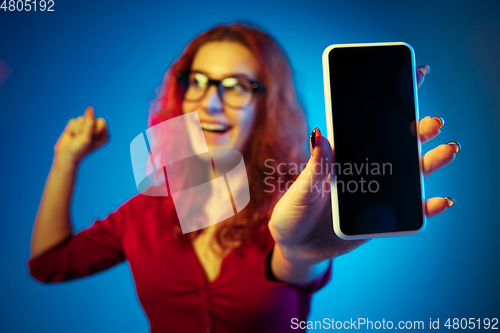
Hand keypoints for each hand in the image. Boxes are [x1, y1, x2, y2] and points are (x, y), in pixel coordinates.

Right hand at [54, 106, 108, 165]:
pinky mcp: (77, 126)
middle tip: (82, 138)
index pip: (101, 121)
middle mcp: (97, 130)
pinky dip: (71, 129)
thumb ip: (89, 122)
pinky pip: (73, 120)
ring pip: (81, 118)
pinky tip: (72, 136)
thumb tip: (90, 108)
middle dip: (84, 128)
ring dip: (77, 129)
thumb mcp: (86, 137)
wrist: (66, 155)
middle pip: (91, 118)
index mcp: (104, 135)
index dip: (93, 128)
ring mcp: (87, 127)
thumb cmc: (79, 149)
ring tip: (76, 138)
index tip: (90, 138)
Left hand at [269, 65, 459, 264]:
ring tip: (446, 150)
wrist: (297, 246)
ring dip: (431, 161)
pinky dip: (427, 206)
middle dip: (419, 130)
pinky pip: (408, 211)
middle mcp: (364, 169)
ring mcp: (375, 192)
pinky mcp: (381, 218)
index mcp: (343, 155)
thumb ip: (314, 168)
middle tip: (433, 121)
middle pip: (398, 145)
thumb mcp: (300, 190)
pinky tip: (441, 201)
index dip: (393, 100)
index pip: (370, 124)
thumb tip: (321, 136)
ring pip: (409, 173)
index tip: (415, 77)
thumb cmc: (292, 213)